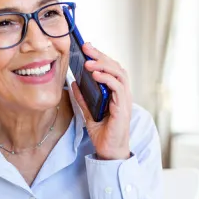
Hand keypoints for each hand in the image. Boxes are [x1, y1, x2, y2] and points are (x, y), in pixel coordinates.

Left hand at [70, 42, 131, 159]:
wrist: (109, 151)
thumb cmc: (103, 133)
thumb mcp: (88, 113)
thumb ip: (83, 99)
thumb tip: (74, 84)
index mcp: (116, 93)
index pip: (111, 69)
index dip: (100, 57)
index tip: (87, 48)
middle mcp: (122, 94)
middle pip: (116, 67)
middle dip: (101, 55)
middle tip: (86, 47)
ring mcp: (124, 100)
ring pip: (119, 74)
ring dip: (103, 65)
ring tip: (88, 62)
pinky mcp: (123, 107)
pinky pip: (118, 87)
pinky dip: (107, 79)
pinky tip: (95, 74)